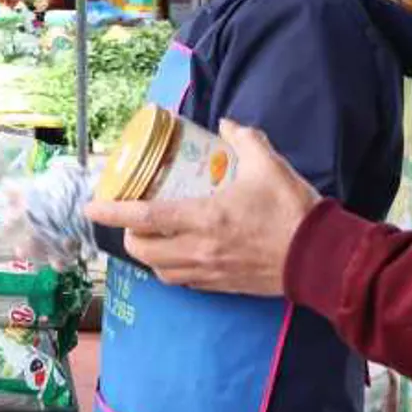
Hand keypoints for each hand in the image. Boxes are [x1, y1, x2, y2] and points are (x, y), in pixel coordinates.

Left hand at [84, 121, 318, 296]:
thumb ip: (244, 139)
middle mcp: (200, 250)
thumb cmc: (292, 211)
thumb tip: (226, 125)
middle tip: (128, 218)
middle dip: (128, 235)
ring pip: (161, 272)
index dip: (113, 212)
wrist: (320, 257)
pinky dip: (171, 270)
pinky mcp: (223, 286)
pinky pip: (184, 282)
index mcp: (205, 218)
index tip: (90, 207)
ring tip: (149, 237)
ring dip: (148, 256)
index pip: (145, 218)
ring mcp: (210, 272)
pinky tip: (178, 255)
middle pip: (144, 251)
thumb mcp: (269, 164)